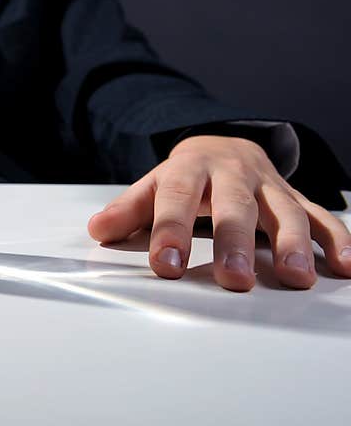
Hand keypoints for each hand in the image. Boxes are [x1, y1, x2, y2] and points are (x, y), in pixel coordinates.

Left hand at [88, 135, 350, 290]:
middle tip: (235, 279)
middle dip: (235, 242)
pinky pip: (322, 217)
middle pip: (235, 206)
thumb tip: (98, 230)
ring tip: (294, 278)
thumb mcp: (152, 186)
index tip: (166, 265)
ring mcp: (269, 186)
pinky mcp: (296, 198)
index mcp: (189, 168)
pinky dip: (337, 240)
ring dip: (293, 244)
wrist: (223, 145)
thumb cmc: (184, 177)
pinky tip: (345, 268)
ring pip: (285, 211)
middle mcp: (233, 174)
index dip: (170, 231)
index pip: (177, 197)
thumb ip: (128, 210)